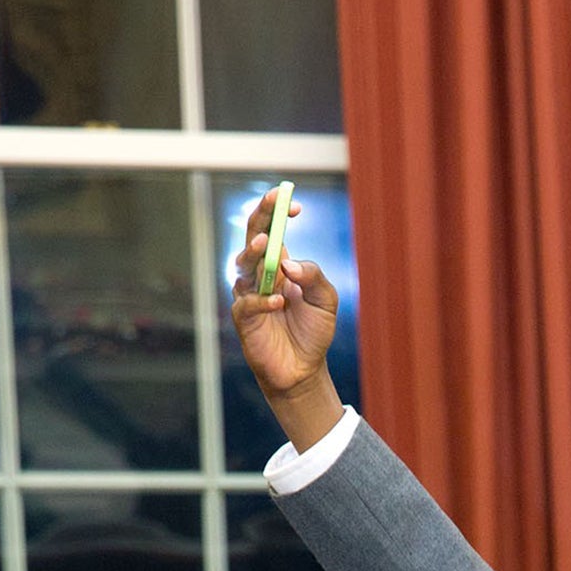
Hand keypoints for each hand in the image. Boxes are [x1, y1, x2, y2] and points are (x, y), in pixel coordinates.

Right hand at [228, 187, 344, 447]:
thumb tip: (290, 263)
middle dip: (260, 219)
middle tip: (271, 206)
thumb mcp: (326, 301)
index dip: (277, 212)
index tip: (292, 202)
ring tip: (268, 246)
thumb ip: (314, 277)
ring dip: (255, 254)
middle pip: (252, 238)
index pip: (272, 229)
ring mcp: (249, 294)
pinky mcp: (244, 317)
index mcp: (280, 263)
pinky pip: (248, 302)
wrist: (304, 368)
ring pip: (244, 265)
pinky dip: (263, 300)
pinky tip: (279, 302)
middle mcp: (260, 274)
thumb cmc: (313, 331)